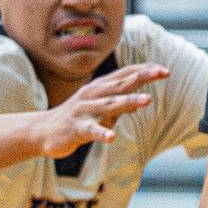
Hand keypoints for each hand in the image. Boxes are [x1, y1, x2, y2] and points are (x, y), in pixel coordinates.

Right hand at [34, 64, 169, 158]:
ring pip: (109, 105)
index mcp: (99, 89)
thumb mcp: (101, 111)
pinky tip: (112, 137)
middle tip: (162, 72)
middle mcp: (92, 95)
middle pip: (120, 84)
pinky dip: (102, 132)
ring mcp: (84, 111)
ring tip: (147, 101)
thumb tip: (142, 102)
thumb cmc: (76, 119)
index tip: (165, 70)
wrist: (42, 132)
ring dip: (128, 102)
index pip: (125, 75)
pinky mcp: (76, 128)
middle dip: (142, 78)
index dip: (144, 71)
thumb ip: (120, 106)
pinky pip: (91, 130)